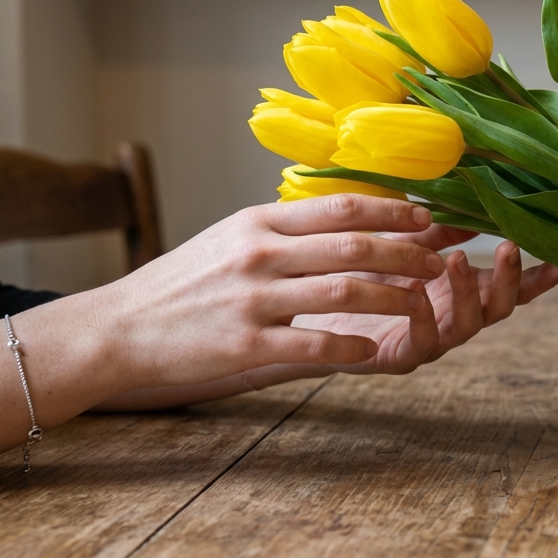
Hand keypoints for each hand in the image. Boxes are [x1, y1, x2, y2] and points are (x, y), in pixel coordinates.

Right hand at [93, 218, 557, 409]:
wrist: (117, 328)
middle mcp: (260, 252)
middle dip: (408, 252)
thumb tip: (352, 217)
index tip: (431, 218)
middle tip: (441, 262)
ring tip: (421, 303)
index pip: (344, 207)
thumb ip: (288, 229)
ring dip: (393, 296)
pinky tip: (376, 350)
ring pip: (344, 290)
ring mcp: (253, 298)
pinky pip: (315, 343)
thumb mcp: (233, 238)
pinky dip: (353, 348)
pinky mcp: (245, 344)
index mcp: (260, 222)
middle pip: (355, 244)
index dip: (396, 213)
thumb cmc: (184, 283)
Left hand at [293, 226, 557, 373]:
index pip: (512, 286)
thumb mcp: (406, 245)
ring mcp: (433, 339)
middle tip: (508, 248)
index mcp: (462, 291)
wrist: (312, 314)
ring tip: (458, 260)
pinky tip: (418, 293)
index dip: (540, 278)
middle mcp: (455, 317)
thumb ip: (440, 231)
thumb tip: (474, 208)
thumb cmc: (363, 276)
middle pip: (500, 307)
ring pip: (467, 324)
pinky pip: (422, 340)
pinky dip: (424, 316)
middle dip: (508, 279)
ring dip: (468, 292)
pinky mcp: (400, 356)